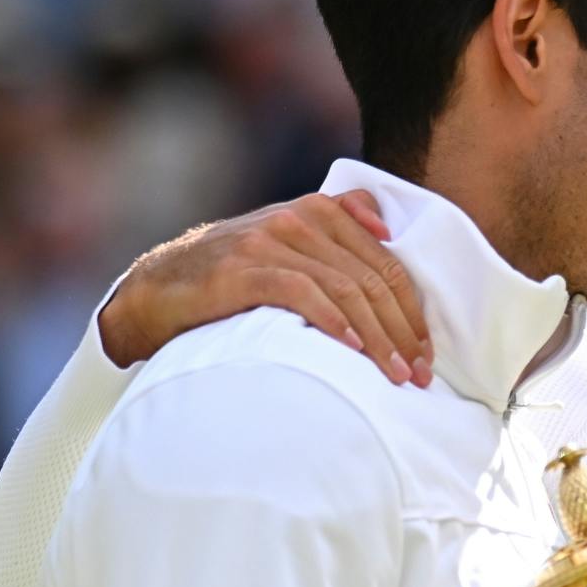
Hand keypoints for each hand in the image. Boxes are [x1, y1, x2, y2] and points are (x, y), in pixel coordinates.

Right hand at [101, 190, 432, 382]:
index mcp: (319, 211)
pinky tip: (352, 349)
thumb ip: (332, 234)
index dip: (413, 310)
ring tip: (396, 374)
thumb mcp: (286, 246)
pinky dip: (333, 321)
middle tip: (421, 374)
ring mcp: (269, 241)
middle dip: (403, 331)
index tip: (428, 353)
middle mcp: (298, 218)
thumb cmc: (233, 278)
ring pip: (345, 287)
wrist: (159, 289)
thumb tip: (386, 229)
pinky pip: (302, 292)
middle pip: (372, 278)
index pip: (387, 262)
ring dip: (377, 337)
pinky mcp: (243, 268)